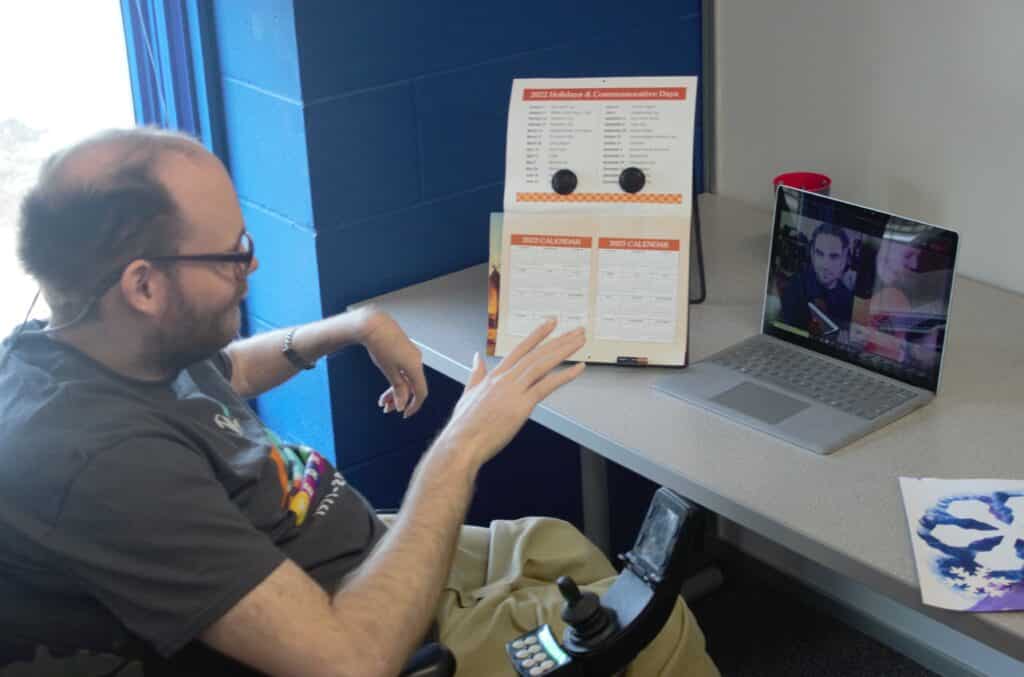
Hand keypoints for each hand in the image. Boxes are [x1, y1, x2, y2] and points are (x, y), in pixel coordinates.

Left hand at [360, 310, 427, 417]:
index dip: (414, 406)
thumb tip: (402, 405)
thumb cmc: (380, 345)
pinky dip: (396, 381)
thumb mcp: (389, 371)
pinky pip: (404, 371)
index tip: (405, 414)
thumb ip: (398, 390)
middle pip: (413, 387)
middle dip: (400, 399)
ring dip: (396, 391)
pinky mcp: (405, 352)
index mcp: (415, 366)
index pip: (421, 392)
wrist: (374, 325)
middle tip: (387, 408)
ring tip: (382, 400)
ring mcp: (412, 356)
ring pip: (407, 380)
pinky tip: (386, 386)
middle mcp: (417, 361)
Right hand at [434, 318, 585, 469]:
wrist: (462, 442)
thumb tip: (477, 358)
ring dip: (564, 351)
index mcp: (494, 376)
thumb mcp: (468, 393)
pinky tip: (578, 368)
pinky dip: (565, 375)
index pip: (520, 349)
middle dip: (558, 340)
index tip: (551, 324)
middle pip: (536, 354)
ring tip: (580, 341)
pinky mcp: (521, 405)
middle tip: (576, 331)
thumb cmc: (464, 425)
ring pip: (542, 364)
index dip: (537, 335)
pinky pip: (547, 386)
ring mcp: (513, 390)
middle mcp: (505, 379)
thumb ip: (475, 374)